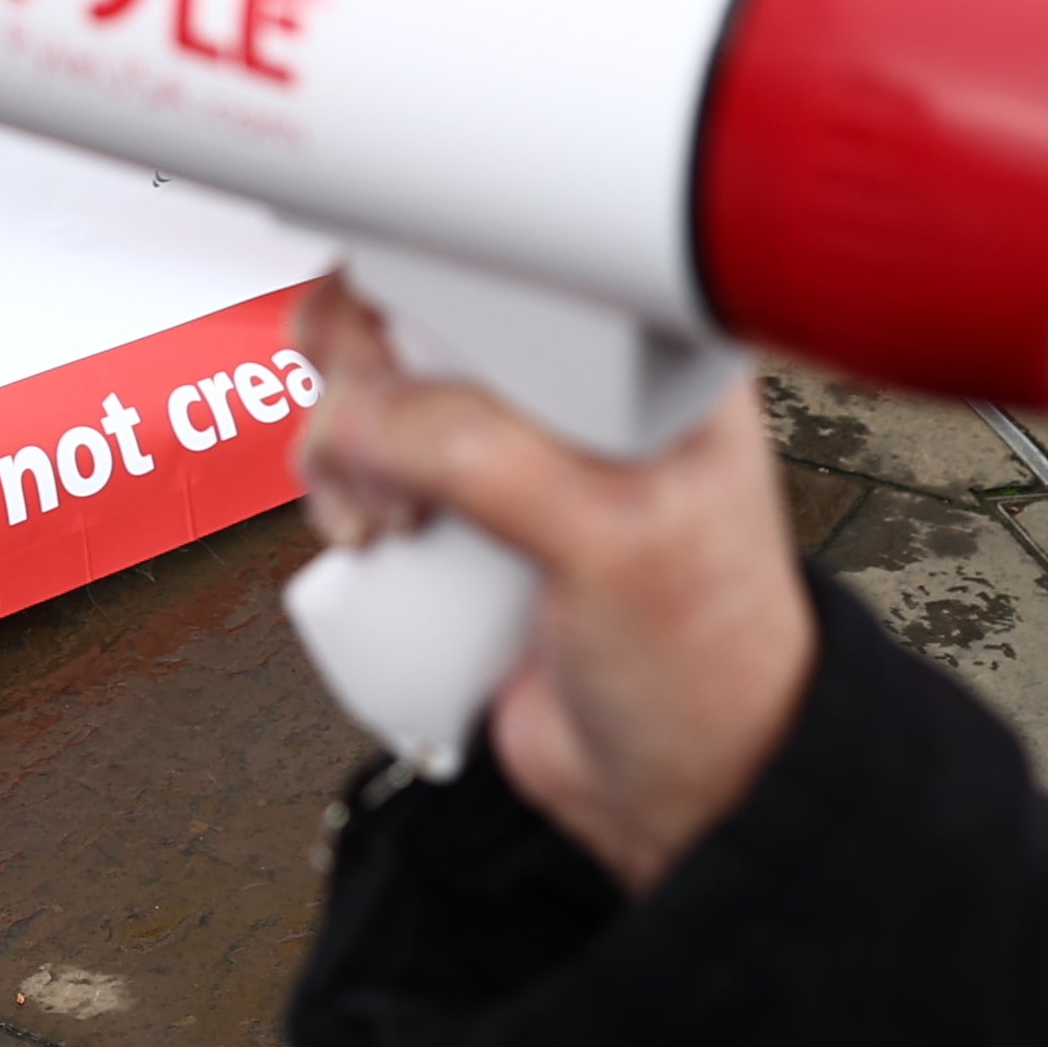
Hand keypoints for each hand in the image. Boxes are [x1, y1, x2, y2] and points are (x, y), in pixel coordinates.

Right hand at [291, 280, 812, 893]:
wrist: (673, 794)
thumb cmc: (708, 664)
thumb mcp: (611, 541)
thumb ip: (487, 457)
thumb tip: (369, 413)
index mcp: (640, 351)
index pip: (513, 252)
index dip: (431, 273)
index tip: (394, 334)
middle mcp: (567, 384)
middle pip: (415, 304)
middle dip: (367, 370)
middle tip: (377, 430)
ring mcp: (504, 448)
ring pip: (371, 383)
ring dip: (343, 439)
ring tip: (389, 509)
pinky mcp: (454, 510)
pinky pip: (359, 463)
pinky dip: (339, 489)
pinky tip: (378, 535)